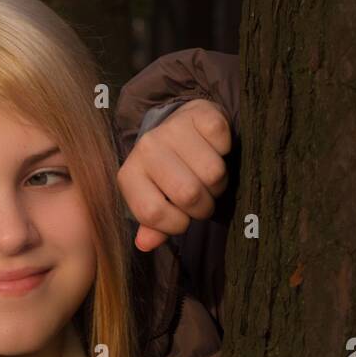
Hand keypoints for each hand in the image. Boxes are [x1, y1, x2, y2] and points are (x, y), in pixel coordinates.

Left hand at [116, 98, 232, 251]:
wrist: (182, 127)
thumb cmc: (170, 173)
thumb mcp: (156, 200)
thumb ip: (153, 225)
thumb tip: (145, 244)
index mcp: (129, 175)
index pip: (154, 214)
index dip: (176, 225)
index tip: (183, 219)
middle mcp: (146, 149)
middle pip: (188, 194)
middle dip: (204, 206)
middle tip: (203, 200)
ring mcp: (171, 128)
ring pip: (212, 172)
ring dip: (218, 183)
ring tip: (210, 178)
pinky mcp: (198, 113)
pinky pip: (223, 144)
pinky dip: (226, 152)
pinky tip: (215, 151)